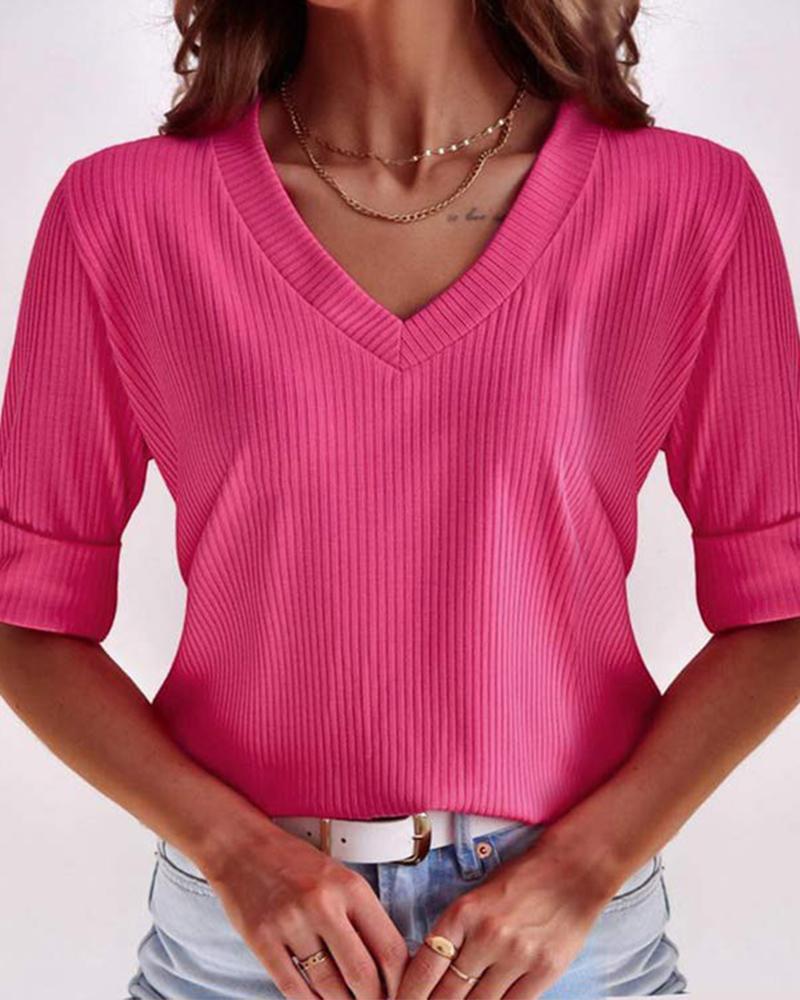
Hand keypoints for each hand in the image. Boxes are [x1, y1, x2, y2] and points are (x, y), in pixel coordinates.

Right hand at [202, 824, 409, 998]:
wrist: (243, 847)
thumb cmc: (296, 863)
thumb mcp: (340, 878)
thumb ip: (363, 917)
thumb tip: (389, 965)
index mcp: (351, 887)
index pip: (390, 949)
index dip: (400, 982)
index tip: (400, 992)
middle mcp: (323, 904)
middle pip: (362, 975)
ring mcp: (291, 922)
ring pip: (328, 987)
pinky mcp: (262, 939)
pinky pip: (293, 987)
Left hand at [393, 835, 612, 999]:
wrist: (572, 871)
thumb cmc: (520, 881)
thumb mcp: (477, 896)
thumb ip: (456, 933)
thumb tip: (432, 972)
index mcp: (463, 912)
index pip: (425, 966)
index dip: (409, 994)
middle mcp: (486, 935)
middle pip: (449, 993)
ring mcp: (516, 955)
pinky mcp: (543, 971)